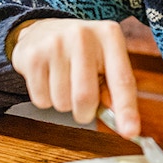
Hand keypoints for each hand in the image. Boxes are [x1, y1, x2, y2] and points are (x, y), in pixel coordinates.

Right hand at [9, 18, 140, 135]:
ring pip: (62, 102)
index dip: (126, 109)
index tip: (130, 132)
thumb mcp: (105, 60)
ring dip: (64, 104)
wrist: (42, 31)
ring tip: (64, 83)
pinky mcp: (32, 56)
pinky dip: (46, 100)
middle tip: (83, 105)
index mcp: (109, 35)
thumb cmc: (82, 51)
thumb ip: (115, 89)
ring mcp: (55, 44)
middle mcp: (82, 35)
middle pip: (85, 97)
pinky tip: (49, 80)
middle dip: (85, 112)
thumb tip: (122, 122)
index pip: (121, 79)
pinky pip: (41, 100)